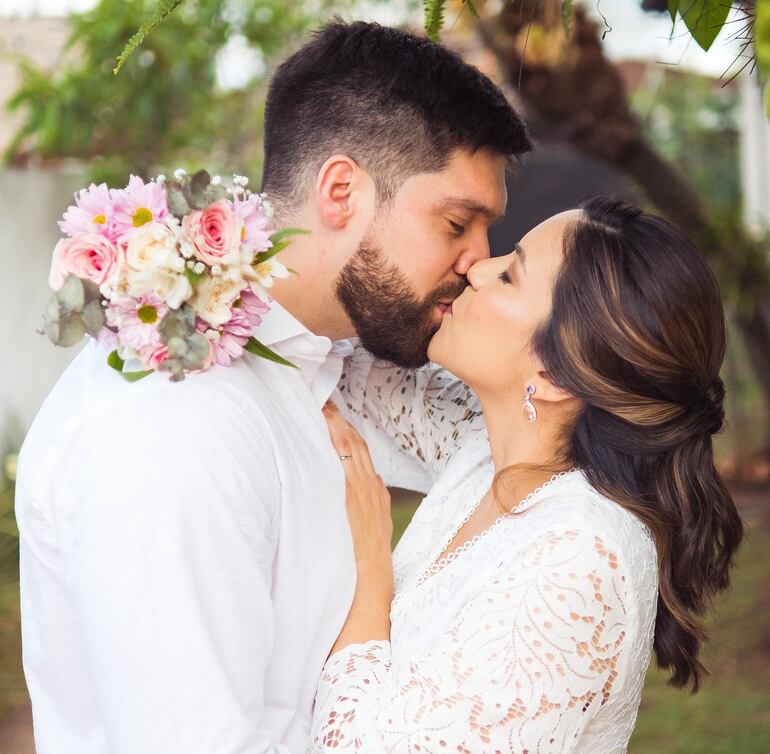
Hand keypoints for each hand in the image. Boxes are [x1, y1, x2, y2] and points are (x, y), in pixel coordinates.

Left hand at [323, 401, 392, 566]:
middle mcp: (367, 484)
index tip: (336, 416)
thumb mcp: (381, 522)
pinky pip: (340, 463)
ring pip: (347, 448)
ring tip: (320, 407)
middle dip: (339, 421)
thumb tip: (375, 480)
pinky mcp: (349, 496)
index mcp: (373, 488)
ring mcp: (358, 489)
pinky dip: (333, 444)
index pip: (361, 451)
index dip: (348, 431)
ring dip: (334, 426)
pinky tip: (321, 431)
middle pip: (353, 443)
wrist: (371, 574)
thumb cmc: (372, 553)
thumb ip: (378, 499)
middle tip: (324, 401)